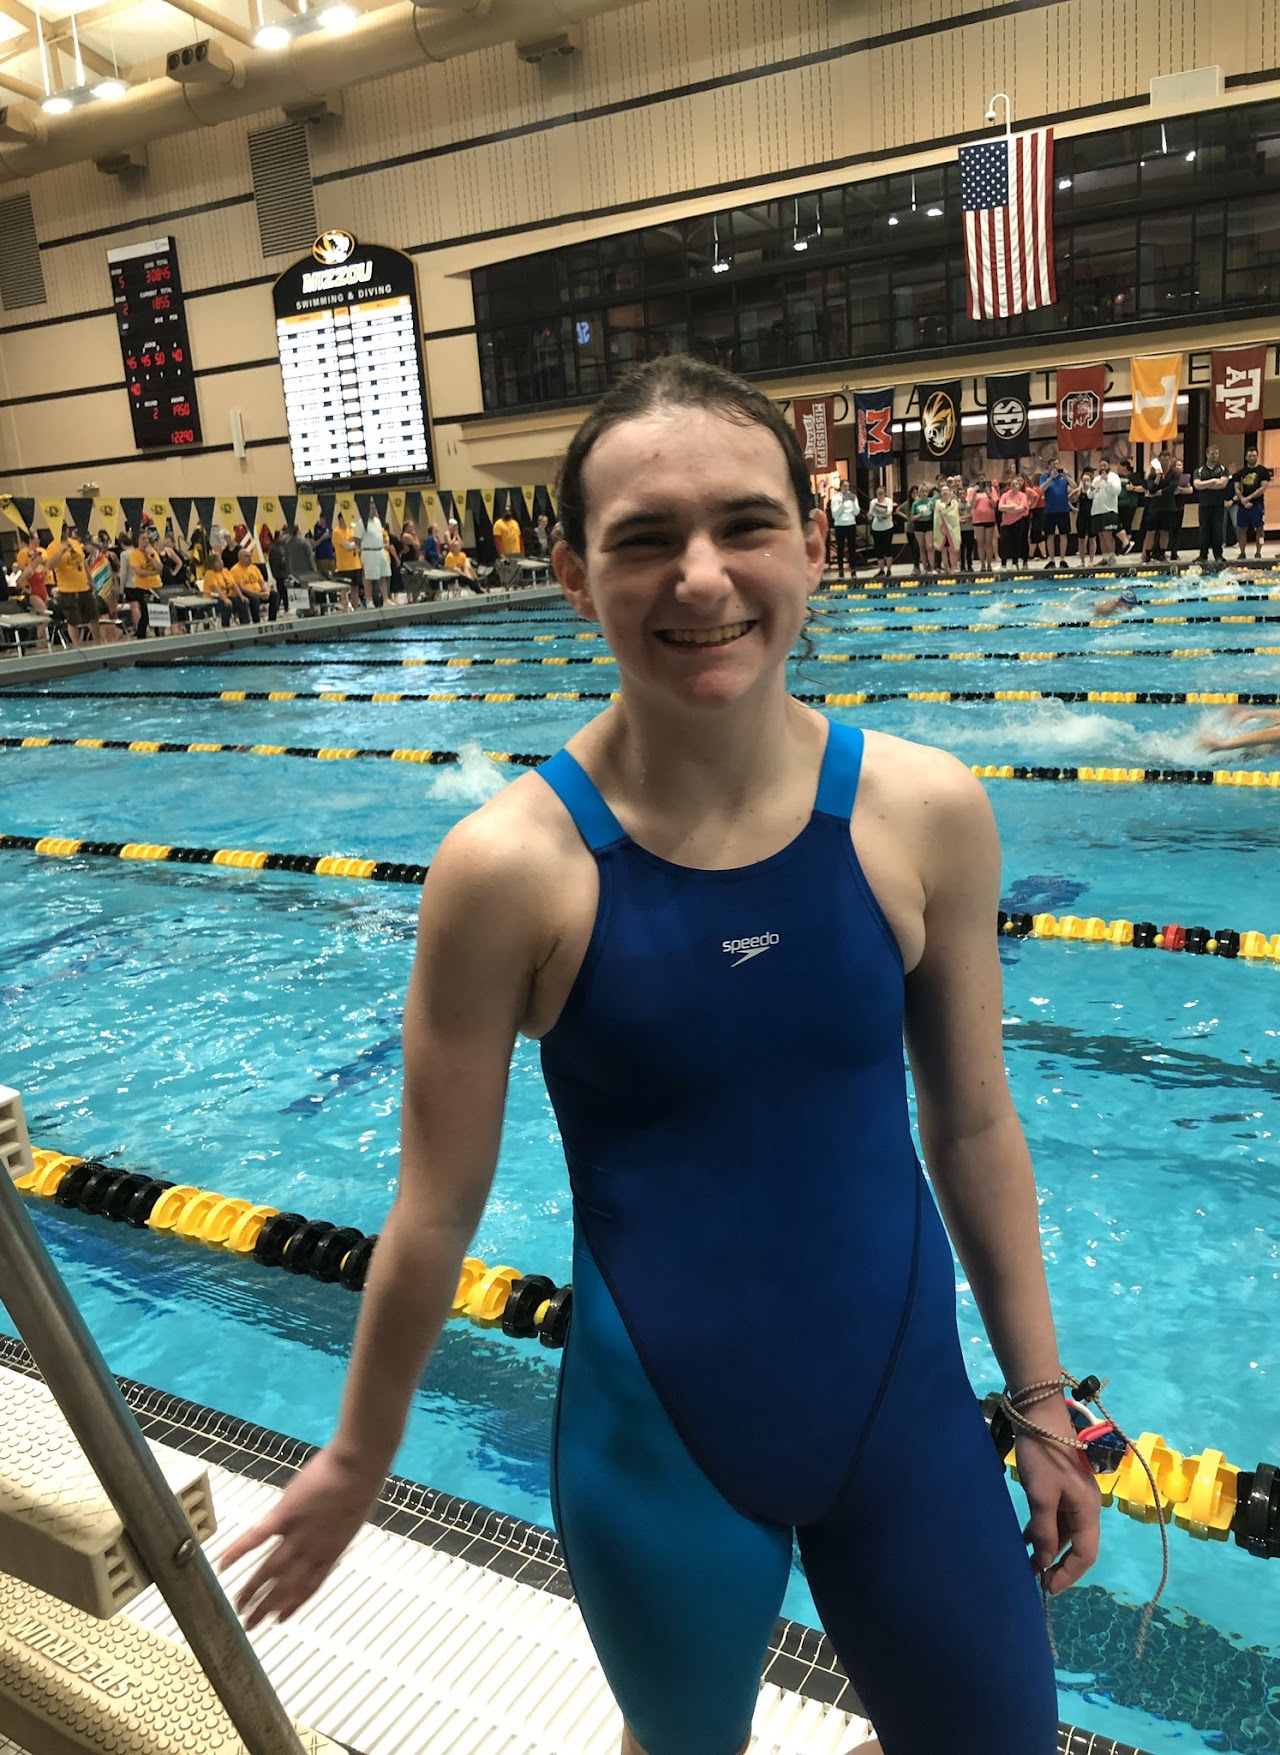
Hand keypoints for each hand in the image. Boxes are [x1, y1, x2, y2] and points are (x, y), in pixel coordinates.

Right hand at [218, 1444, 384, 1628]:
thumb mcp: (351, 1517)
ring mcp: (297, 1535)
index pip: (309, 1587)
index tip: (279, 1619)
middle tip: (250, 1625)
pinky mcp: (284, 1515)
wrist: (358, 1466)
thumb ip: (335, 1532)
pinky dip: (238, 1551)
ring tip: (237, 1606)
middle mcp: (313, 1550)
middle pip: (285, 1586)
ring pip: (269, 1570)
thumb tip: (329, 1534)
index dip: (292, 1605)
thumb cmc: (361, 1483)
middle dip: (267, 1607)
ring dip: (252, 1590)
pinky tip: (222, 1564)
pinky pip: (256, 1538)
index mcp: (331, 1552)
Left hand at [1014, 1422, 1100, 1595]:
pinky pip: (1054, 1518)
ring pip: (1064, 1532)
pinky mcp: (1059, 1487)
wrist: (1038, 1414)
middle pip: (1077, 1545)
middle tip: (1035, 1580)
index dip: (1068, 1574)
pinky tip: (1025, 1539)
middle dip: (1058, 1565)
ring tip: (1026, 1564)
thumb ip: (1045, 1531)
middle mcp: (1085, 1507)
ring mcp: (1072, 1497)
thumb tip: (1046, 1562)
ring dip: (1048, 1549)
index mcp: (1088, 1511)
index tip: (1047, 1588)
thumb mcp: (1041, 1496)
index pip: (1086, 1554)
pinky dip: (1042, 1531)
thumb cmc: (1043, 1456)